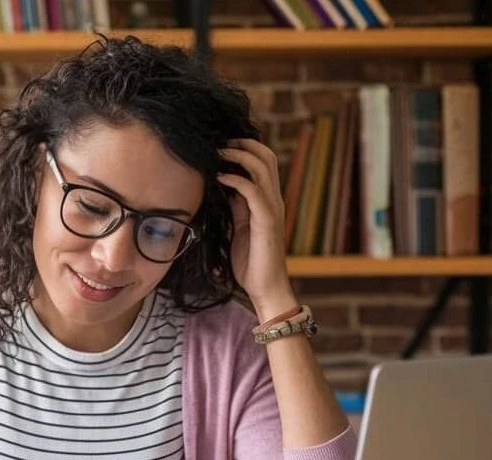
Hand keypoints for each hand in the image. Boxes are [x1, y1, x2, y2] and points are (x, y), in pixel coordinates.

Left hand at [216, 139, 295, 317]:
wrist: (265, 287)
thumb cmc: (250, 261)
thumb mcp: (239, 227)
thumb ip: (236, 207)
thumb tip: (222, 186)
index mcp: (267, 200)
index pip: (263, 162)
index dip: (245, 148)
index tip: (221, 143)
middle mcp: (273, 200)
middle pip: (267, 157)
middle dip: (243, 144)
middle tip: (219, 141)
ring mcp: (272, 209)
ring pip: (263, 168)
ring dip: (239, 155)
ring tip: (218, 152)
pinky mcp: (267, 221)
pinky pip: (254, 192)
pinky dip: (237, 180)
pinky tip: (220, 177)